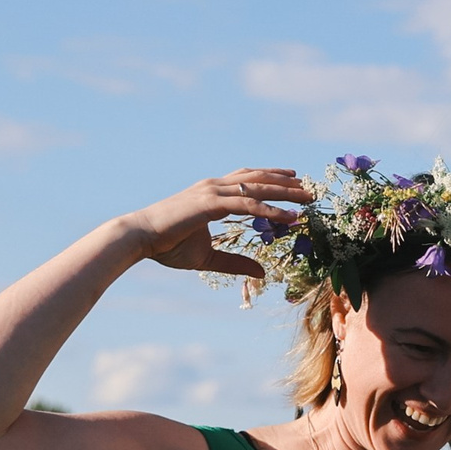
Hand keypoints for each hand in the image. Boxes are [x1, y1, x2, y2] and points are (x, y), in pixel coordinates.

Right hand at [117, 168, 312, 279]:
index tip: (293, 178)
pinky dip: (271, 210)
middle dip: (286, 182)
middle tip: (310, 188)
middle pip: (257, 179)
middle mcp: (213, 187)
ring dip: (285, 192)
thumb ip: (236, 262)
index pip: (246, 179)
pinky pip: (247, 204)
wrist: (139, 238)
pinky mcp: (209, 204)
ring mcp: (211, 192)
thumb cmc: (167, 246)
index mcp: (211, 193)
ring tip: (308, 198)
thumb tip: (263, 272)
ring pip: (256, 187)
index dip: (271, 177)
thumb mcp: (209, 257)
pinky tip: (290, 217)